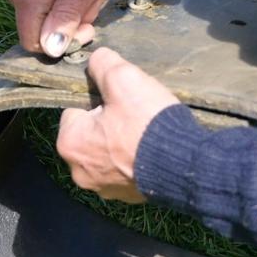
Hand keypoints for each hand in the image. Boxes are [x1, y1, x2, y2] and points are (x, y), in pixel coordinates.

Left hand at [57, 48, 179, 202]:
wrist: (186, 164)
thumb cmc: (147, 122)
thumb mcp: (123, 78)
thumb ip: (102, 63)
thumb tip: (97, 59)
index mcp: (69, 144)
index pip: (74, 109)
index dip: (97, 99)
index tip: (118, 98)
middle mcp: (79, 172)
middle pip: (90, 133)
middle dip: (109, 121)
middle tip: (134, 113)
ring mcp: (104, 188)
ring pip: (108, 152)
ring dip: (122, 141)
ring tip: (146, 130)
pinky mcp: (127, 196)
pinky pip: (126, 169)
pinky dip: (135, 159)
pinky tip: (153, 148)